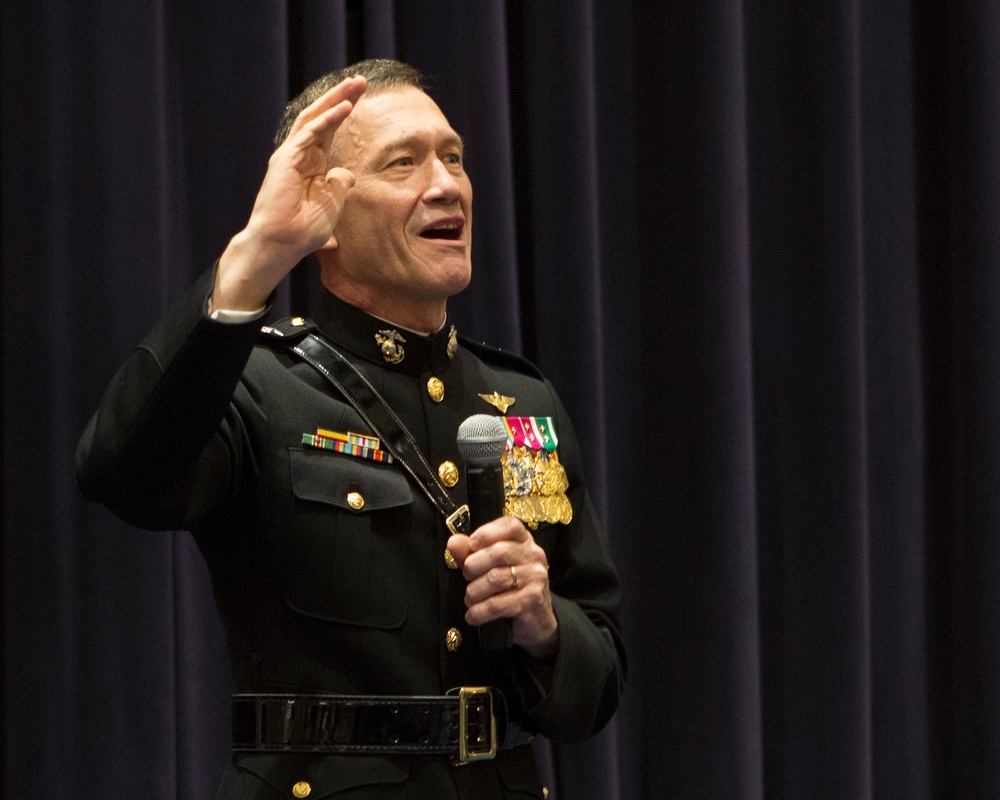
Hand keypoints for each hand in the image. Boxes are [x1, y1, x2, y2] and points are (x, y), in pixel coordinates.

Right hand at [213, 75, 367, 310]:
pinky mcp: (286, 160)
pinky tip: (345, 108)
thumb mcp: (331, 206)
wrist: (280, 245)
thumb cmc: (302, 232)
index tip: (361, 95)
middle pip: (321, 117)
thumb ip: (339, 186)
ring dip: (335, 100)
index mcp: (311, 165)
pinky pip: (310, 134)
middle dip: (340, 97)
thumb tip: (346, 173)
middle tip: (360, 80)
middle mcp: (299, 155)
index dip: (343, 110)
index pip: (328, 129)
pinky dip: (328, 119)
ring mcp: (290, 156)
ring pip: (314, 119)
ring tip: (355, 85)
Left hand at [447, 517, 557, 659]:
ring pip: (496, 578)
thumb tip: (453, 542)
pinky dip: (479, 611)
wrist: (536, 622)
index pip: (510, 525)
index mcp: (525, 542)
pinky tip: (473, 615)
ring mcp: (536, 577)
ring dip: (474, 591)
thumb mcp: (489, 568)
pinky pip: (497, 604)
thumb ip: (470, 554)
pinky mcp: (532, 600)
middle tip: (467, 577)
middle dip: (474, 566)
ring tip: (470, 598)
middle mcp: (534, 556)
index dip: (486, 532)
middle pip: (499, 552)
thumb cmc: (510, 590)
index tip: (471, 545)